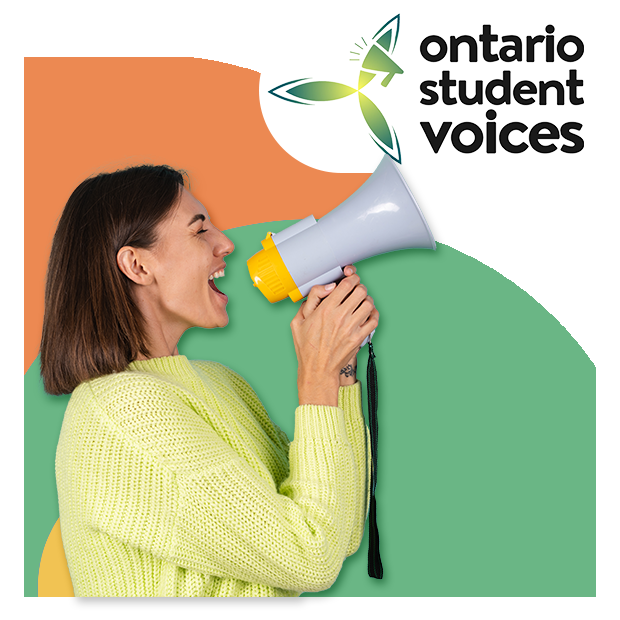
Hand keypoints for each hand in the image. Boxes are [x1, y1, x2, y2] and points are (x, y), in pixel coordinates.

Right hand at [291, 265, 378, 404]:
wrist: (317, 370)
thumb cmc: (307, 347)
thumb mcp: (298, 321)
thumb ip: (311, 300)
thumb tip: (327, 287)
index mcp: (325, 310)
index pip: (346, 284)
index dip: (351, 278)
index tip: (351, 279)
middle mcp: (340, 317)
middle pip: (360, 291)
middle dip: (359, 287)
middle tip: (356, 291)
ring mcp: (351, 328)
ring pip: (369, 303)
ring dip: (366, 300)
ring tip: (361, 302)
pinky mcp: (359, 338)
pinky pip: (374, 320)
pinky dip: (373, 314)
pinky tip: (367, 314)